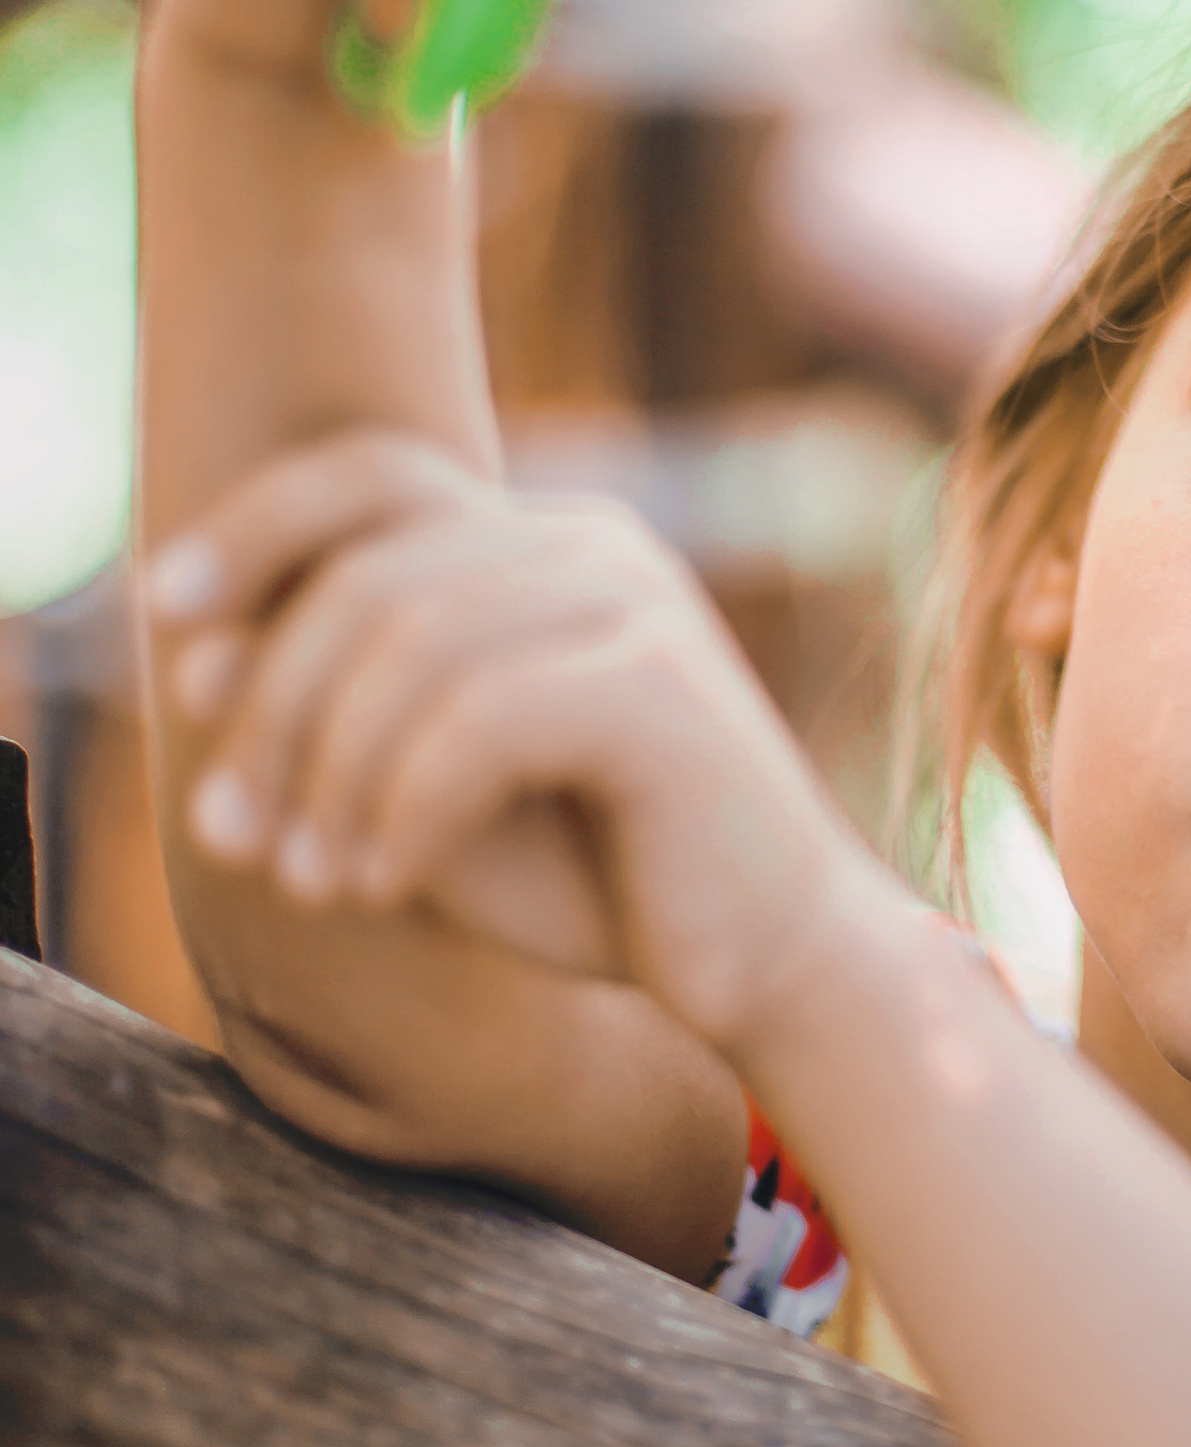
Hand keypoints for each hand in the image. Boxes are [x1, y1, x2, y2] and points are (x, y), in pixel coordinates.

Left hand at [146, 432, 875, 1055]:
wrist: (769, 970)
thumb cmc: (601, 884)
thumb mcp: (431, 796)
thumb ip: (336, 727)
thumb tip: (200, 673)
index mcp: (543, 546)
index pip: (377, 476)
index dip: (257, 526)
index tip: (165, 614)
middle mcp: (594, 547)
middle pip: (372, 571)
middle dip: (274, 706)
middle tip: (230, 834)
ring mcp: (637, 606)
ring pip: (415, 643)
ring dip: (330, 774)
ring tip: (309, 881)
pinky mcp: (662, 691)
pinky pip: (481, 721)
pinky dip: (403, 809)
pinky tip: (380, 886)